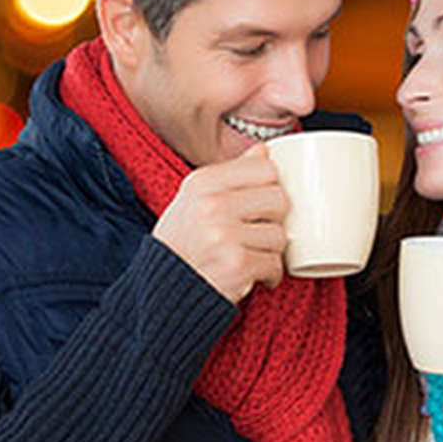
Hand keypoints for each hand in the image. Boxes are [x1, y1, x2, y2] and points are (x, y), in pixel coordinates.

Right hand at [152, 142, 287, 303]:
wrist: (162, 291)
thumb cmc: (182, 244)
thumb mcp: (195, 200)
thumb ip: (230, 174)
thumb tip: (264, 151)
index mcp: (203, 182)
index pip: (266, 168)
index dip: (271, 187)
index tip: (261, 204)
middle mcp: (212, 205)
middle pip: (279, 199)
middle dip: (275, 220)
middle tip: (258, 233)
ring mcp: (225, 235)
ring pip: (280, 235)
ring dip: (271, 251)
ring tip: (252, 255)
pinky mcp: (237, 265)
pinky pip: (275, 264)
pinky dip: (269, 274)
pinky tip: (253, 274)